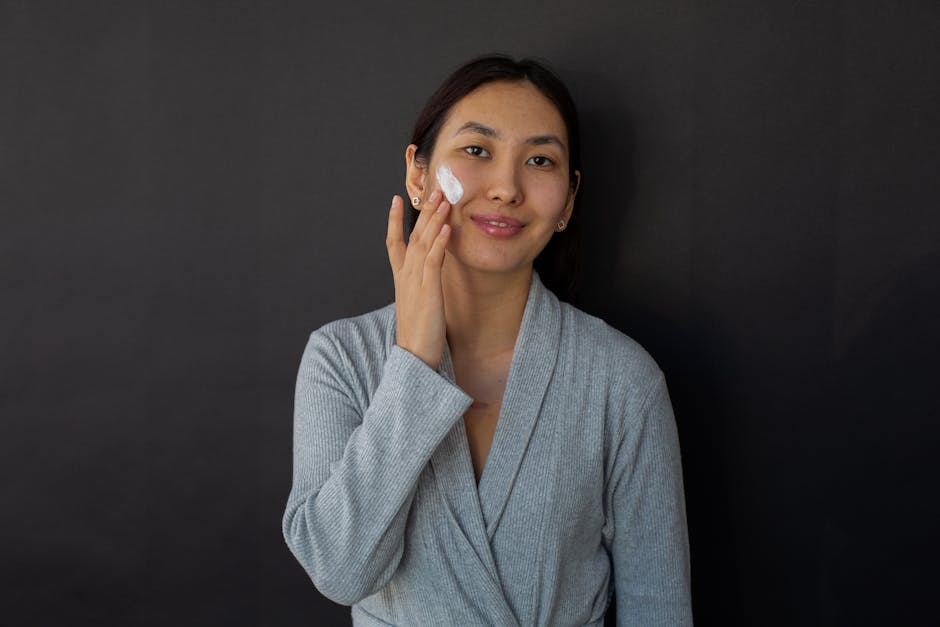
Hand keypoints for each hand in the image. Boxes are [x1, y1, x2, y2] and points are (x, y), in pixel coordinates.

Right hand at [386, 191, 451, 369]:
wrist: (414, 355)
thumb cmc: (418, 333)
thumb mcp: (417, 304)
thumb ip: (420, 287)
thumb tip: (428, 278)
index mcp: (401, 279)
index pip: (394, 243)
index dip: (394, 221)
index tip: (396, 201)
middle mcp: (405, 276)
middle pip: (412, 236)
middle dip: (423, 212)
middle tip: (434, 190)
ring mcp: (415, 282)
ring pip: (423, 243)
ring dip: (433, 219)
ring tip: (443, 199)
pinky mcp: (428, 290)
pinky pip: (433, 260)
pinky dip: (439, 242)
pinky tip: (446, 227)